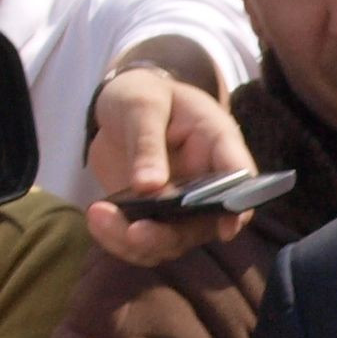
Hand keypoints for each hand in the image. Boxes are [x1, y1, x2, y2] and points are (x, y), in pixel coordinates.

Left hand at [83, 61, 256, 266]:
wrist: (121, 106)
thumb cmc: (143, 94)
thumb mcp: (143, 104)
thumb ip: (147, 141)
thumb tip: (149, 187)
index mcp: (217, 144)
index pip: (240, 179)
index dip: (239, 208)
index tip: (225, 229)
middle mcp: (208, 183)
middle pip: (201, 225)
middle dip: (166, 235)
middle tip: (134, 231)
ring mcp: (182, 206)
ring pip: (169, 242)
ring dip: (134, 242)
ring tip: (98, 215)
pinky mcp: (155, 217)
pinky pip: (142, 243)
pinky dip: (117, 239)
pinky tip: (96, 217)